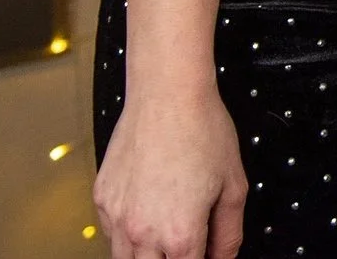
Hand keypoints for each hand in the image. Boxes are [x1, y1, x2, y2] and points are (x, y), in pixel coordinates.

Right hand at [94, 88, 247, 258]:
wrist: (168, 94)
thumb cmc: (203, 131)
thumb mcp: (234, 186)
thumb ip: (229, 234)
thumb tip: (222, 256)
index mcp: (180, 234)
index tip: (205, 253)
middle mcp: (143, 231)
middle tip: (186, 245)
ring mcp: (117, 217)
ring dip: (145, 256)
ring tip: (164, 235)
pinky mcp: (102, 198)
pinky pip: (110, 232)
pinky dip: (126, 233)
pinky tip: (146, 212)